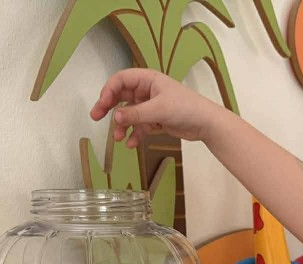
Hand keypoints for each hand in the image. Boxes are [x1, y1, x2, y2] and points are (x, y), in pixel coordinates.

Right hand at [90, 69, 220, 144]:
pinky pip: (139, 126)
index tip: (102, 105)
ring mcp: (151, 106)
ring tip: (118, 138)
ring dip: (122, 125)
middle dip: (109, 107)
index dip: (108, 91)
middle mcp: (147, 90)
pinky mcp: (156, 120)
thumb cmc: (186, 108)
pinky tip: (131, 144)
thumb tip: (115, 117)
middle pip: (121, 96)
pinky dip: (134, 134)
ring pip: (129, 114)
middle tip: (95, 117)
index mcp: (148, 79)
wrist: (206, 124)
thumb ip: (135, 114)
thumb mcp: (159, 109)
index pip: (120, 80)